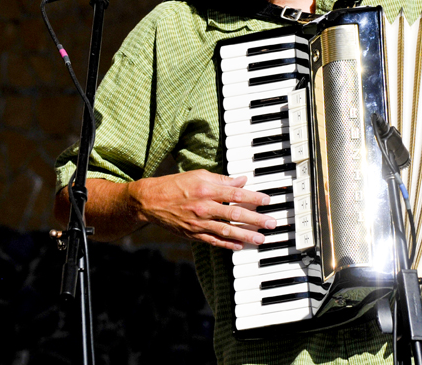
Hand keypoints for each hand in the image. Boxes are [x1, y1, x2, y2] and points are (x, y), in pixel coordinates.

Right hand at [130, 170, 276, 249]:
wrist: (150, 201)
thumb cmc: (176, 185)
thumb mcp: (200, 175)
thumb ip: (223, 180)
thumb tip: (242, 181)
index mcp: (207, 190)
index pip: (236, 195)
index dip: (254, 198)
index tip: (267, 201)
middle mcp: (204, 207)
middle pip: (235, 214)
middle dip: (256, 220)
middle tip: (271, 223)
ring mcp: (199, 223)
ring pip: (227, 231)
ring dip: (246, 235)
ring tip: (261, 238)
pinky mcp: (193, 234)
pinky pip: (213, 241)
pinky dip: (227, 244)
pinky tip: (240, 246)